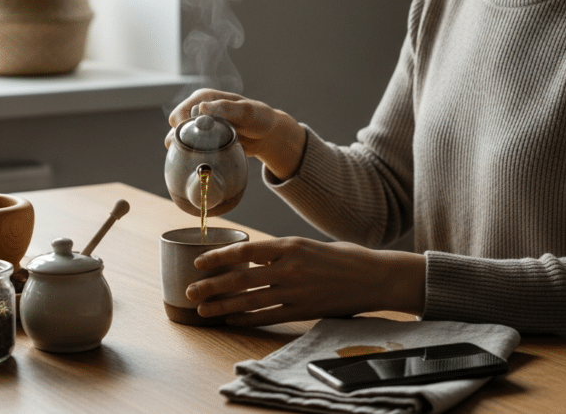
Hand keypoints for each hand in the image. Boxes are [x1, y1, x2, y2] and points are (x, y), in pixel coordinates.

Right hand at [165, 89, 307, 180]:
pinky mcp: (204, 140)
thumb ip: (225, 108)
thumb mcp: (245, 111)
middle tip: (191, 148)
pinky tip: (194, 160)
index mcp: (205, 98)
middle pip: (177, 124)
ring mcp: (200, 126)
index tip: (194, 136)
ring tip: (188, 155)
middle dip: (180, 136)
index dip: (183, 124)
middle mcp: (199, 111)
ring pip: (179, 137)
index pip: (182, 110)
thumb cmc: (259, 117)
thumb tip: (201, 107)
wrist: (266, 135)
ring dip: (180, 146)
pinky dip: (188, 154)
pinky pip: (188, 147)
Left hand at [184, 237, 425, 325]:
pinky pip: (268, 316)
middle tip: (191, 290)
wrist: (375, 277)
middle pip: (240, 278)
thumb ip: (281, 251)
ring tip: (203, 310)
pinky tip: (231, 321)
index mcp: (289, 245)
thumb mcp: (308, 244)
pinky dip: (246, 319)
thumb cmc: (343, 257)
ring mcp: (295, 291)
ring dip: (223, 306)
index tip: (199, 262)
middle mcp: (289, 267)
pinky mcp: (304, 310)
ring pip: (250, 300)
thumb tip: (253, 256)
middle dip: (212, 285)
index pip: (244, 250)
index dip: (218, 257)